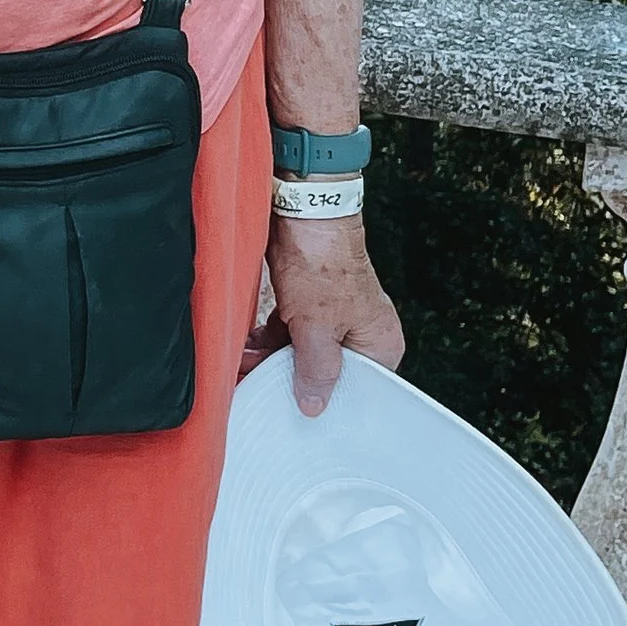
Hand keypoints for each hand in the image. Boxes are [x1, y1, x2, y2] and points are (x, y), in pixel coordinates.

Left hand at [246, 213, 403, 415]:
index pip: (359, 389)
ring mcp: (333, 318)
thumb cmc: (324, 264)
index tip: (300, 410)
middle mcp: (360, 333)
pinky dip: (268, 340)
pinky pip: (289, 333)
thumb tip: (315, 405)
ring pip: (302, 352)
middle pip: (326, 371)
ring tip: (246, 367)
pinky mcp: (308, 304)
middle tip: (262, 389)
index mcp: (380, 344)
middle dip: (291, 378)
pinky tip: (247, 348)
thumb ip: (317, 370)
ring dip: (272, 359)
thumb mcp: (318, 328)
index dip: (328, 400)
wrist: (305, 214)